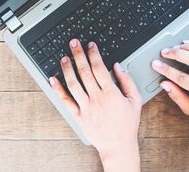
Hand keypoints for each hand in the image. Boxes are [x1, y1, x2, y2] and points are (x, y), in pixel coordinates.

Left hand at [50, 39, 141, 171]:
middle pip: (85, 72)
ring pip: (73, 84)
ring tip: (64, 57)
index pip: (99, 68)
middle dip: (79, 55)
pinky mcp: (78, 116)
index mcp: (111, 93)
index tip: (90, 45)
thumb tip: (117, 66)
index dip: (93, 54)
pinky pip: (66, 101)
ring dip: (67, 69)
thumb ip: (127, 81)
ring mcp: (86, 107)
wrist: (118, 146)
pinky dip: (58, 89)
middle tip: (73, 43)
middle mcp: (97, 98)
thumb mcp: (135, 100)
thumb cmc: (127, 123)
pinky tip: (53, 79)